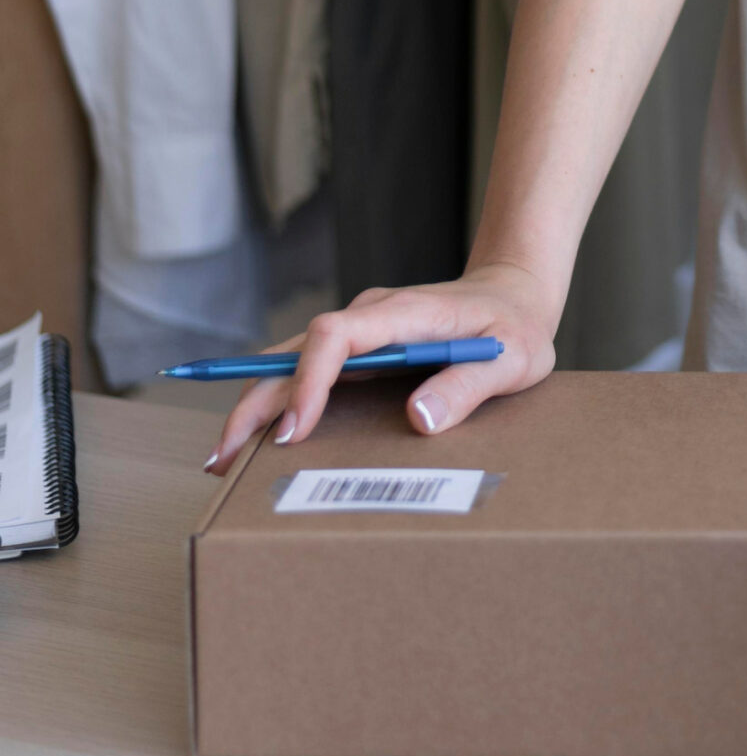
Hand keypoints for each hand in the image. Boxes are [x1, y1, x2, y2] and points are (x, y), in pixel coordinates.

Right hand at [203, 261, 560, 474]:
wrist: (515, 294)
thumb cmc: (516, 326)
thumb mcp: (512, 358)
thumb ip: (469, 385)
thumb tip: (418, 421)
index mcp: (404, 313)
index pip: (337, 336)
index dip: (309, 381)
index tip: (295, 432)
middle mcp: (371, 316)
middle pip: (296, 351)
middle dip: (256, 402)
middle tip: (222, 460)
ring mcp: (361, 330)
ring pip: (291, 361)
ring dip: (255, 404)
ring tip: (221, 461)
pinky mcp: (359, 348)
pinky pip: (307, 371)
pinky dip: (276, 402)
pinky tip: (255, 440)